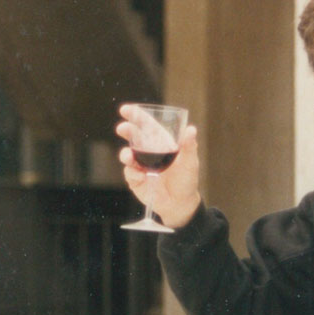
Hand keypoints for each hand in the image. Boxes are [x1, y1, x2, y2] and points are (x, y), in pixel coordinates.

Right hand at [116, 107, 200, 228]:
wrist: (180, 204)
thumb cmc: (187, 181)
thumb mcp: (190, 162)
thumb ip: (189, 147)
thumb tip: (191, 130)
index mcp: (160, 143)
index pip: (146, 125)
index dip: (136, 116)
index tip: (126, 110)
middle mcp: (148, 152)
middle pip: (133, 137)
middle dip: (126, 131)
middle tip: (122, 128)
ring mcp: (140, 166)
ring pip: (127, 155)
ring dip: (126, 154)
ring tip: (128, 156)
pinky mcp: (135, 180)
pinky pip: (129, 173)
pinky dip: (133, 173)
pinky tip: (141, 176)